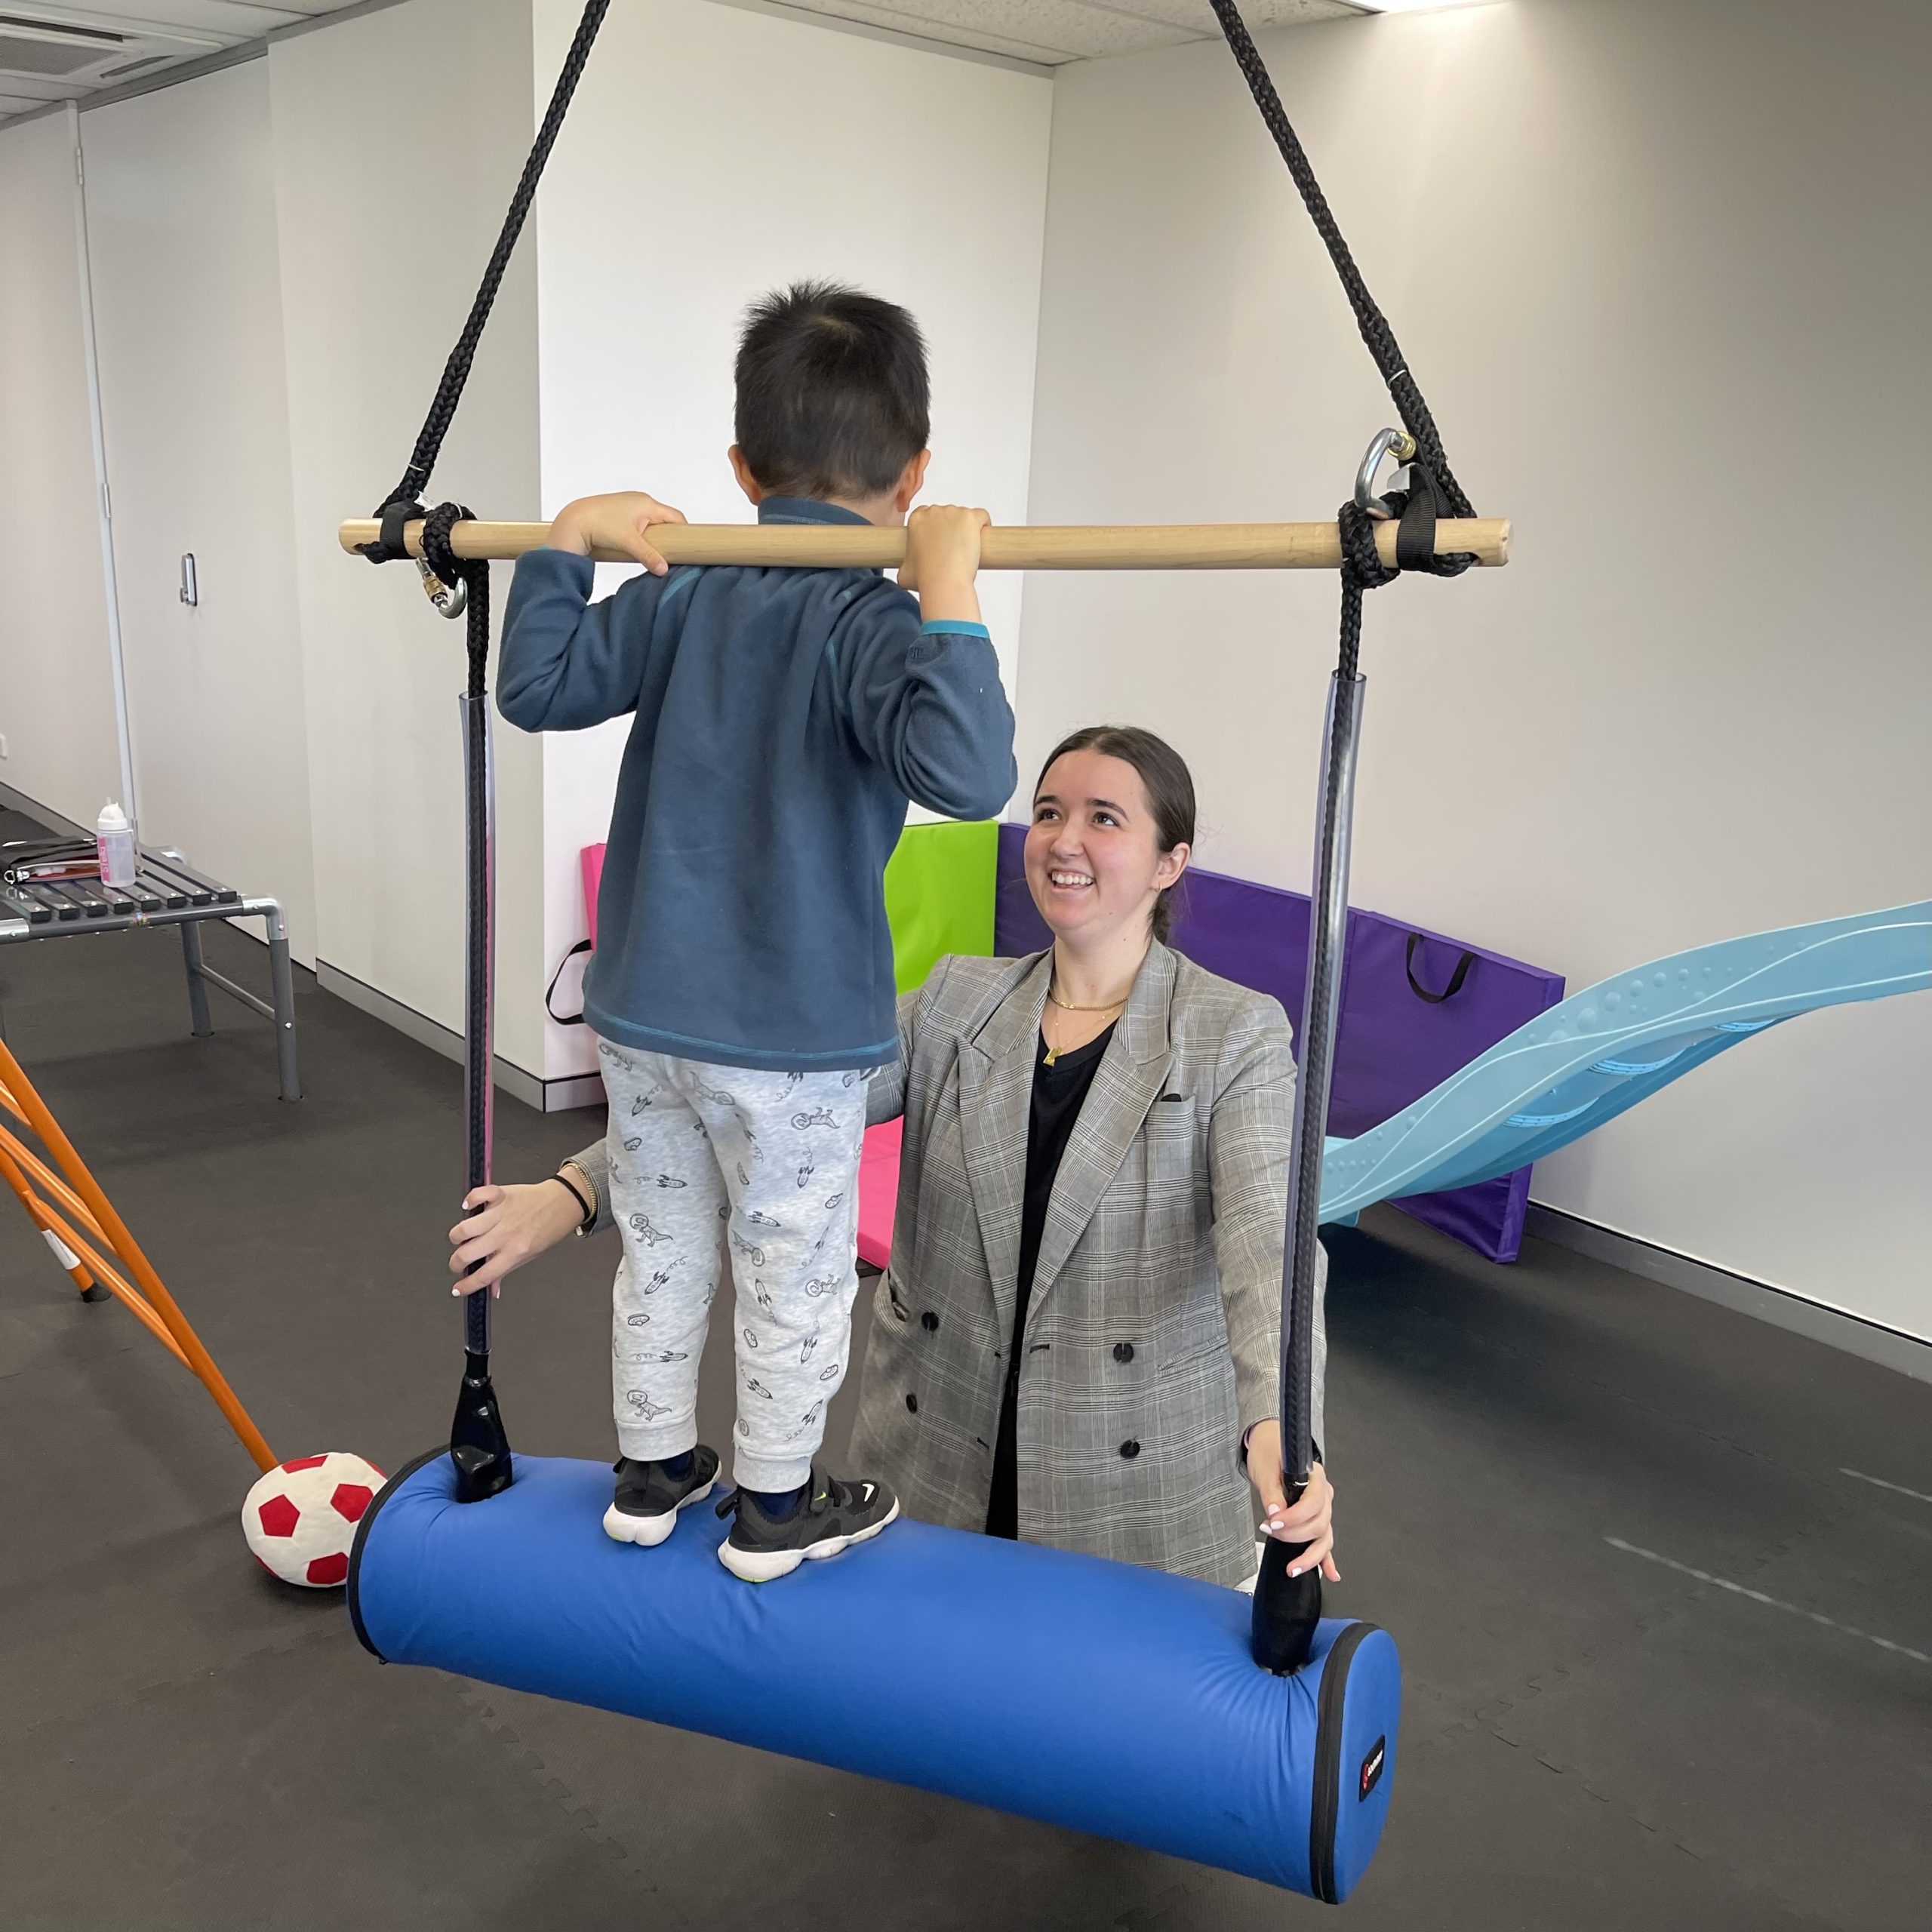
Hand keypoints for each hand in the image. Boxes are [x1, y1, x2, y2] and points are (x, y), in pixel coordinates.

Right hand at [448, 1179, 584, 1296]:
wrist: (564, 1203)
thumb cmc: (549, 1228)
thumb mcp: (530, 1255)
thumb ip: (506, 1271)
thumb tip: (491, 1290)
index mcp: (515, 1252)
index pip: (484, 1275)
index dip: (466, 1286)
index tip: (458, 1289)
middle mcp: (506, 1234)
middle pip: (466, 1254)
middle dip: (456, 1263)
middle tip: (459, 1263)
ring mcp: (502, 1215)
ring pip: (464, 1229)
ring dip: (458, 1236)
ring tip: (462, 1238)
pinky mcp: (501, 1195)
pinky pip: (477, 1195)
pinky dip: (470, 1200)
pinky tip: (470, 1207)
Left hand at [546, 492, 687, 574]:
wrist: (574, 521)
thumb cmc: (599, 524)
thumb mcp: (628, 543)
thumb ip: (648, 556)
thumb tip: (663, 570)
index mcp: (648, 503)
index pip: (677, 517)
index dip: (684, 533)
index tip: (686, 549)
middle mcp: (641, 500)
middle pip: (665, 519)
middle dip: (668, 536)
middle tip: (667, 553)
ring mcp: (630, 504)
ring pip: (651, 521)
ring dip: (654, 535)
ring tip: (649, 550)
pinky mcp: (620, 511)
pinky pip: (640, 521)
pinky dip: (642, 533)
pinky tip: (636, 544)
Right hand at [899, 504, 987, 619]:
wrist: (943, 582)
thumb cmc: (924, 578)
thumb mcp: (903, 572)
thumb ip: (905, 565)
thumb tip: (907, 569)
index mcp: (916, 520)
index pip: (927, 515)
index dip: (935, 528)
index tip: (939, 541)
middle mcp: (934, 512)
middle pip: (946, 515)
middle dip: (950, 530)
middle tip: (953, 550)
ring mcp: (954, 512)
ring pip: (963, 517)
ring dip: (966, 530)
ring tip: (966, 550)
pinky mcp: (971, 518)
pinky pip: (981, 515)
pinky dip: (983, 524)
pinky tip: (981, 538)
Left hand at [1244, 1419, 1339, 1581]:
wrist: (1271, 1447)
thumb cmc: (1270, 1453)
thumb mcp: (1266, 1468)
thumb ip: (1271, 1491)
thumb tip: (1275, 1511)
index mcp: (1315, 1477)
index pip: (1313, 1502)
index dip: (1294, 1516)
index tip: (1274, 1522)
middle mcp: (1323, 1494)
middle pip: (1319, 1523)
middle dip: (1294, 1534)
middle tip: (1270, 1530)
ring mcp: (1322, 1509)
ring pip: (1324, 1537)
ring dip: (1310, 1555)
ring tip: (1293, 1568)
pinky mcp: (1315, 1520)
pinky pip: (1325, 1542)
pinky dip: (1327, 1559)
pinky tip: (1330, 1574)